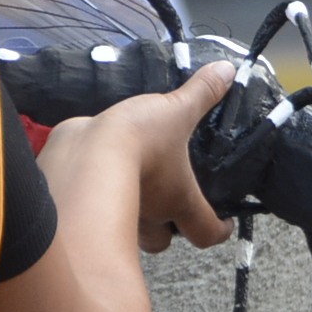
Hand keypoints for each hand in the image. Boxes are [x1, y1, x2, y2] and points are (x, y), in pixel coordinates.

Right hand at [85, 59, 233, 251]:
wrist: (82, 152)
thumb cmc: (140, 142)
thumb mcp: (176, 110)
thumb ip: (201, 93)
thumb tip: (228, 70)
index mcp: (180, 201)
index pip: (207, 232)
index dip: (219, 230)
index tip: (225, 223)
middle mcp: (150, 217)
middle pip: (163, 242)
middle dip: (168, 229)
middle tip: (171, 204)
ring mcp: (118, 215)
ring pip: (130, 230)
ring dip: (136, 215)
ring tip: (137, 185)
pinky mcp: (90, 204)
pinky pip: (101, 207)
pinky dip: (105, 194)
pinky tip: (105, 170)